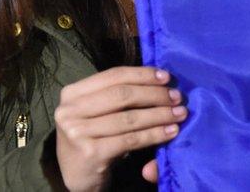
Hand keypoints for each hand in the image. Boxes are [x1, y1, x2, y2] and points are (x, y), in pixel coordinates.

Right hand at [54, 67, 186, 191]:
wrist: (78, 175)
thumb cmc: (95, 137)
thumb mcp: (100, 110)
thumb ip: (120, 93)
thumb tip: (161, 78)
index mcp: (72, 93)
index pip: (114, 75)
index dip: (143, 74)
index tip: (167, 77)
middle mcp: (69, 110)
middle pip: (122, 95)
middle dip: (155, 94)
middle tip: (178, 97)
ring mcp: (77, 132)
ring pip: (129, 118)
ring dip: (160, 115)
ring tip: (180, 114)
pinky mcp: (90, 153)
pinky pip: (131, 139)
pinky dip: (155, 134)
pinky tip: (172, 132)